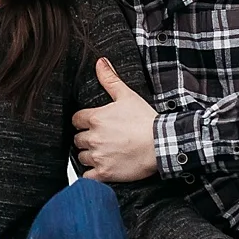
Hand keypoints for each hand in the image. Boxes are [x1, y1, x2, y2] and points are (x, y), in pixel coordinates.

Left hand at [72, 58, 159, 182]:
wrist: (162, 144)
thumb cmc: (145, 120)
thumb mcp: (127, 96)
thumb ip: (110, 79)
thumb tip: (100, 62)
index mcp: (95, 118)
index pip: (76, 120)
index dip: (84, 122)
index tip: (93, 125)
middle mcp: (93, 137)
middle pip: (78, 139)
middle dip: (86, 139)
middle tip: (101, 140)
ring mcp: (98, 156)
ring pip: (81, 157)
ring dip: (89, 156)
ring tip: (104, 153)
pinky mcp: (104, 173)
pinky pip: (87, 176)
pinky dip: (91, 175)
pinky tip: (102, 169)